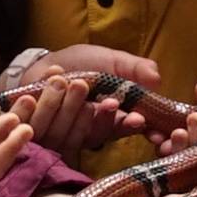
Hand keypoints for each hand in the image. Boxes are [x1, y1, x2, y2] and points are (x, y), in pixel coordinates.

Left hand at [10, 45, 160, 156]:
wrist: (42, 64)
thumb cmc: (82, 63)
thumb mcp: (111, 60)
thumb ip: (134, 68)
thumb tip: (157, 79)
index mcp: (111, 118)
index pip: (127, 128)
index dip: (135, 127)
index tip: (140, 121)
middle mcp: (90, 131)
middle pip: (102, 133)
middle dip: (107, 119)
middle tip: (110, 103)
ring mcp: (64, 135)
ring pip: (73, 130)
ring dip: (77, 107)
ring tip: (78, 84)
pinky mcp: (39, 135)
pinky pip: (42, 125)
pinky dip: (48, 103)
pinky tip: (55, 80)